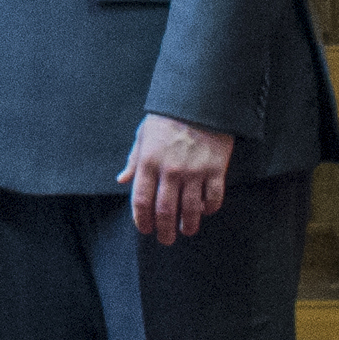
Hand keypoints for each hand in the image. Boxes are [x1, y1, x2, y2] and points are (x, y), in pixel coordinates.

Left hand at [119, 114, 232, 244]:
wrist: (200, 100)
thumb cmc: (168, 117)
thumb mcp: (143, 134)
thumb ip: (133, 160)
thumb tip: (122, 180)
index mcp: (149, 162)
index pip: (141, 201)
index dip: (141, 220)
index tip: (145, 230)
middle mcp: (170, 170)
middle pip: (165, 210)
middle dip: (164, 230)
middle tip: (165, 239)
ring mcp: (194, 171)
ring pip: (190, 209)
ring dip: (187, 225)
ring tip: (185, 230)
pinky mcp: (216, 169)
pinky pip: (214, 197)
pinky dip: (209, 209)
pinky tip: (205, 211)